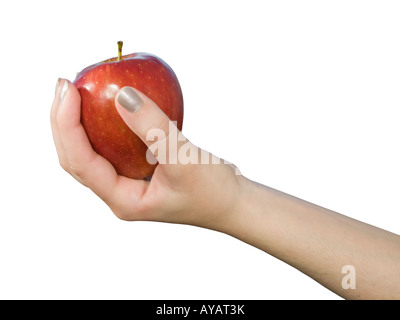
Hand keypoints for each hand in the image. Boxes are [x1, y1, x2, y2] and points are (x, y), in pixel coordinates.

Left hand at [51, 79, 246, 231]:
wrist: (233, 202)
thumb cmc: (213, 190)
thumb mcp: (184, 158)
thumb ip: (154, 127)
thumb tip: (121, 95)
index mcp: (123, 199)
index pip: (80, 161)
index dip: (66, 125)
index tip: (68, 90)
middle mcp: (120, 191)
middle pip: (77, 156)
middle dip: (64, 121)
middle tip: (64, 83)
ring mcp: (129, 180)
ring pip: (92, 150)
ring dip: (80, 121)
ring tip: (74, 91)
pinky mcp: (140, 167)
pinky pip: (114, 143)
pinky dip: (105, 122)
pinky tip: (107, 102)